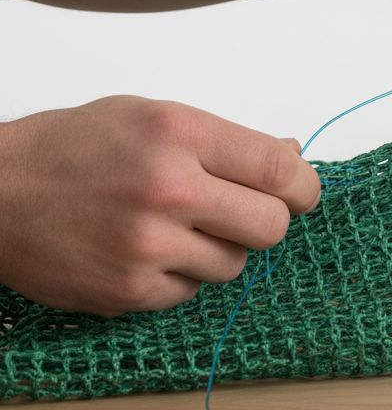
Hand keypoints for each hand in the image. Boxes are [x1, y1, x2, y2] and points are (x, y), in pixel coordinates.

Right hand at [0, 96, 321, 316]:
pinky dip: (179, 276)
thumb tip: (290, 156)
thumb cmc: (69, 149)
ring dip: (218, 249)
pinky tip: (145, 250)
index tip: (302, 193)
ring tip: (175, 227)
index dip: (304, 187)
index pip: (280, 170)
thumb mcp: (150, 117)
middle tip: (241, 212)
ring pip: (234, 264)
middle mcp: (169, 188)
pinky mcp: (130, 289)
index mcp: (180, 134)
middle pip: (271, 225)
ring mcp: (149, 244)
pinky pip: (191, 292)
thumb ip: (223, 139)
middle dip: (266, 221)